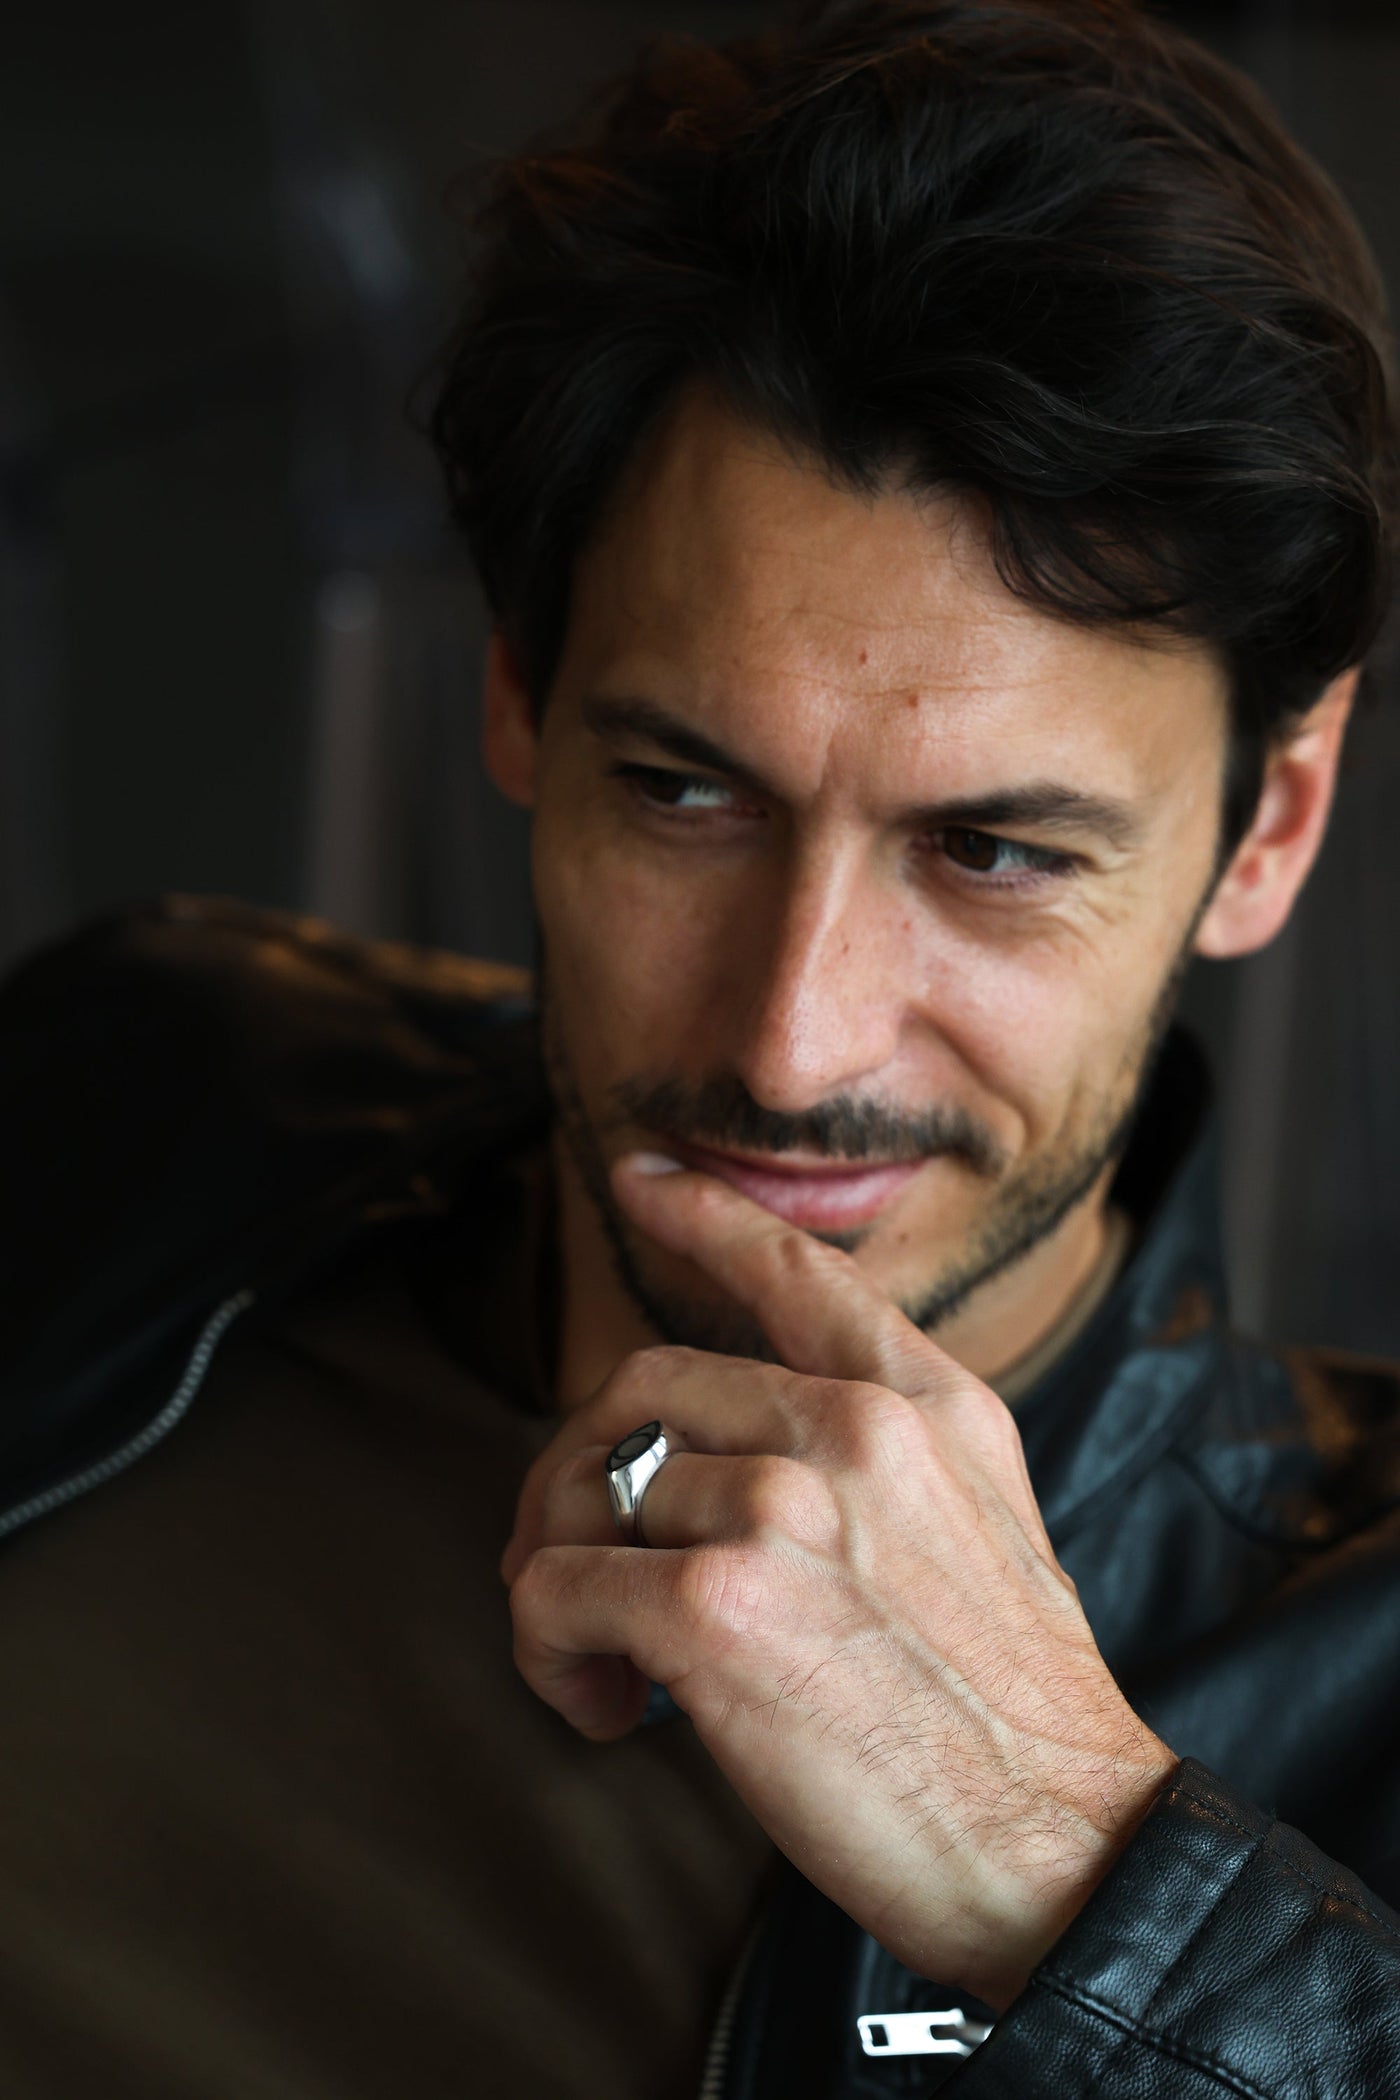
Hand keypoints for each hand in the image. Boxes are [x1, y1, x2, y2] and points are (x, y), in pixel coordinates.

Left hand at [502, 1159, 1175, 2011]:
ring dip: (566, 1582)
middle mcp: (856, 1429)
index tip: (642, 1178)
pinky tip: (605, 1705)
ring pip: (590, 1492)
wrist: (1064, 1846)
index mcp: (928, 1404)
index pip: (797, 1270)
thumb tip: (734, 1460)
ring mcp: (786, 1506)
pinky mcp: (718, 1605)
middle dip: (585, 1479)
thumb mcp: (983, 1525)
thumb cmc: (1011, 1713)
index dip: (705, 1216)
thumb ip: (879, 1459)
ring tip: (609, 1666)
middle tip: (587, 1572)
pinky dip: (547, 1649)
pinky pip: (556, 1587)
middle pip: (642, 1388)